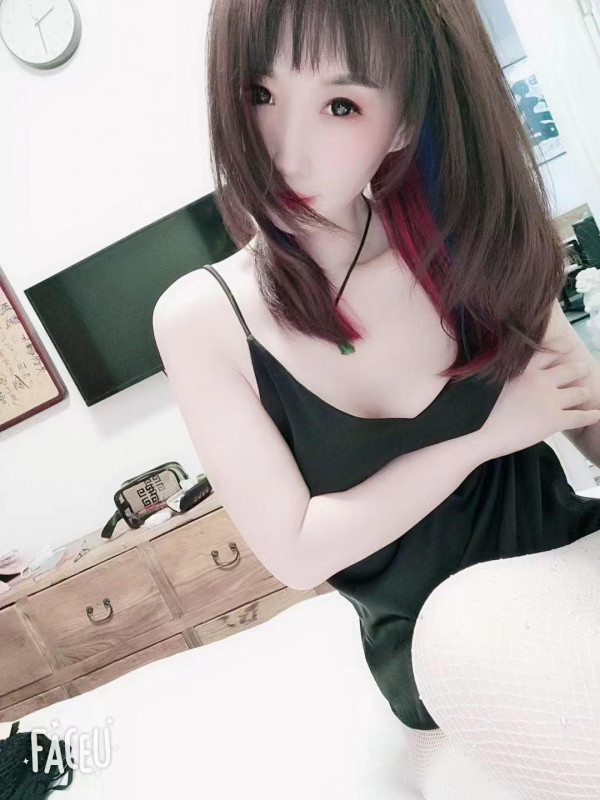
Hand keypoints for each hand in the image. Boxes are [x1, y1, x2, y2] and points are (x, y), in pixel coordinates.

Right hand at [478, 335, 599, 460]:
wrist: (489, 434)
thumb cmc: (492, 410)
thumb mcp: (503, 382)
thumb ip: (520, 373)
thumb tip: (533, 370)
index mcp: (525, 369)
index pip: (550, 351)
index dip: (562, 347)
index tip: (569, 346)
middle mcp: (540, 380)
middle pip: (572, 369)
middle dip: (580, 370)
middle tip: (582, 371)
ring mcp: (549, 400)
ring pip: (580, 392)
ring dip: (584, 393)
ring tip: (584, 394)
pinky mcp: (555, 420)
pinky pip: (581, 416)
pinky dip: (591, 415)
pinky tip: (596, 414)